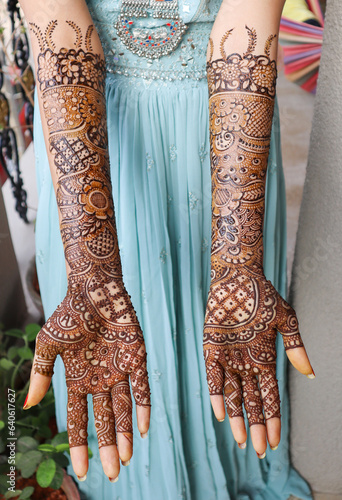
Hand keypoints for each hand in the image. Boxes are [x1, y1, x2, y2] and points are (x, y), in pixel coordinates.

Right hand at [24, 272, 149, 481]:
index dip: (79, 446)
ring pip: (124, 409)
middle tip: (114, 474)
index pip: (78, 420)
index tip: (80, 472)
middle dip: (108, 447)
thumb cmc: (69, 315)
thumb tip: (29, 405)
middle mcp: (100, 380)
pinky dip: (142, 407)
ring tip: (128, 458)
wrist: (94, 289)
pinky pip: (141, 387)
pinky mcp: (136, 357)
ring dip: (126, 433)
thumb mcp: (48, 346)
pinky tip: (143, 428)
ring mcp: (119, 370)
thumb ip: (40, 374)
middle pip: (104, 420)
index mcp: (77, 380)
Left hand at [203, 269, 312, 456]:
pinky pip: (213, 376)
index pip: (270, 396)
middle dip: (257, 426)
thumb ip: (296, 347)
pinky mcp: (211, 348)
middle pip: (252, 402)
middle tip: (260, 451)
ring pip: (233, 395)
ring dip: (237, 418)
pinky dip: (217, 394)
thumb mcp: (286, 321)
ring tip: (242, 441)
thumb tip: (311, 374)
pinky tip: (220, 413)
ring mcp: (228, 357)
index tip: (276, 441)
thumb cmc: (263, 296)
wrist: (239, 276)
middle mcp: (246, 363)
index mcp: (264, 359)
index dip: (273, 419)